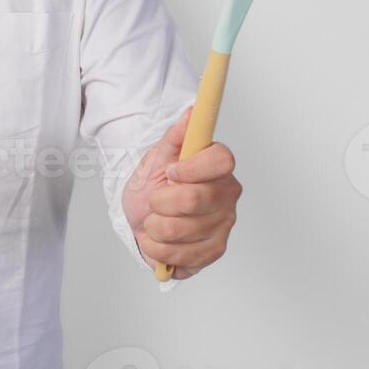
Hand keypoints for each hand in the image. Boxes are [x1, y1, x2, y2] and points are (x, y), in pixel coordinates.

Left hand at [122, 106, 242, 279]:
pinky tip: (159, 240)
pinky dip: (161, 250)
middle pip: (195, 199)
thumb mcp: (156, 159)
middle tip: (153, 201)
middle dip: (160, 202)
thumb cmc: (151, 187)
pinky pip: (186, 256)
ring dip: (155, 228)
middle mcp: (226, 194)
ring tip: (152, 222)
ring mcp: (223, 224)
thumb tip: (193, 113)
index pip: (221, 160)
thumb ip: (176, 137)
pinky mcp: (215, 250)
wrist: (141, 219)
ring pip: (184, 230)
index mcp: (216, 166)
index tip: (171, 172)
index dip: (192, 168)